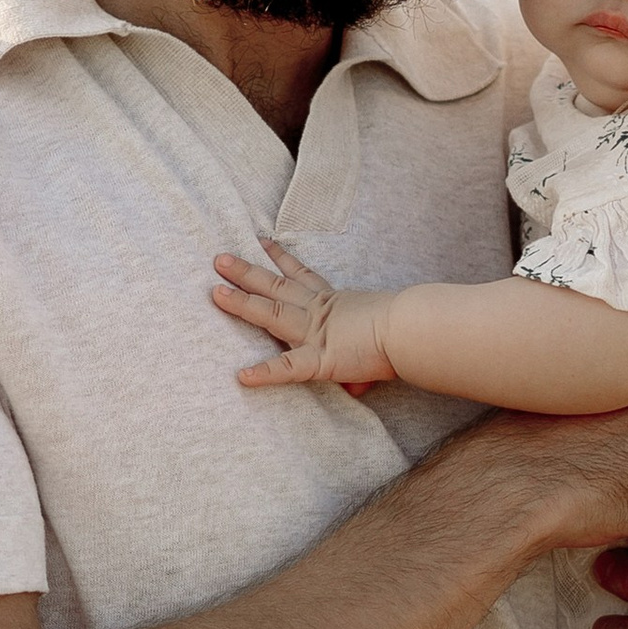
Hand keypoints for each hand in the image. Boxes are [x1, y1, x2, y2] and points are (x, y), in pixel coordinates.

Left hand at [211, 239, 391, 387]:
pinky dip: (266, 373)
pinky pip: (289, 368)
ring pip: (271, 313)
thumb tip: (357, 387)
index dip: (280, 258)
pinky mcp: (320, 358)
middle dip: (246, 272)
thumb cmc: (406, 328)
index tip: (262, 241)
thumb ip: (359, 365)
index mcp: (334, 302)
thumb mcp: (377, 337)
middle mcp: (319, 312)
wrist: (413, 330)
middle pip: (275, 287)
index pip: (302, 276)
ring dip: (242, 303)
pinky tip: (242, 377)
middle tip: (219, 259)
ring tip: (214, 292)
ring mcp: (316, 333)